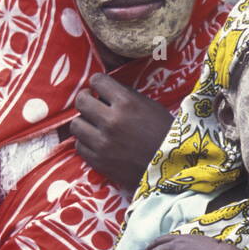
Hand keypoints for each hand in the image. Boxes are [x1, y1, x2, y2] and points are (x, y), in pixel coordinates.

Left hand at [70, 74, 172, 191]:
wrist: (173, 168)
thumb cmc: (165, 134)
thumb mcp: (150, 106)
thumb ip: (126, 96)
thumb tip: (105, 92)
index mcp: (126, 103)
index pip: (97, 81)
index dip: (97, 83)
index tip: (99, 88)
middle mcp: (111, 121)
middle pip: (81, 101)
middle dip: (86, 99)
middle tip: (92, 104)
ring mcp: (102, 143)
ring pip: (76, 124)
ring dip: (84, 122)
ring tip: (93, 125)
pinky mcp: (99, 162)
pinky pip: (80, 146)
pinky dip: (86, 142)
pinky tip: (96, 142)